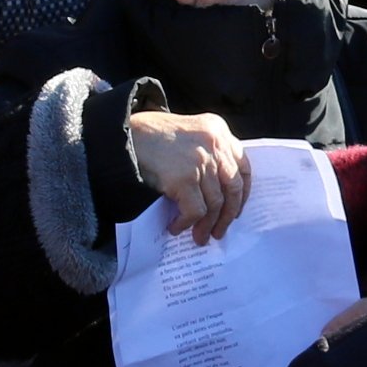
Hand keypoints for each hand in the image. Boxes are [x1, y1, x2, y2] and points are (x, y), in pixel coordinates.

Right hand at [126, 110, 252, 243]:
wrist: (123, 134)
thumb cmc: (150, 135)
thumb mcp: (188, 132)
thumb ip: (207, 152)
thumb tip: (217, 191)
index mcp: (218, 130)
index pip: (243, 166)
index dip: (242, 193)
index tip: (236, 208)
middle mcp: (215, 144)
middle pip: (233, 188)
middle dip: (228, 215)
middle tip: (219, 231)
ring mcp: (201, 161)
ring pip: (215, 204)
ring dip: (207, 225)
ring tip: (198, 236)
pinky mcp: (185, 179)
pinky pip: (195, 211)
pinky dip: (187, 223)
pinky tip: (176, 227)